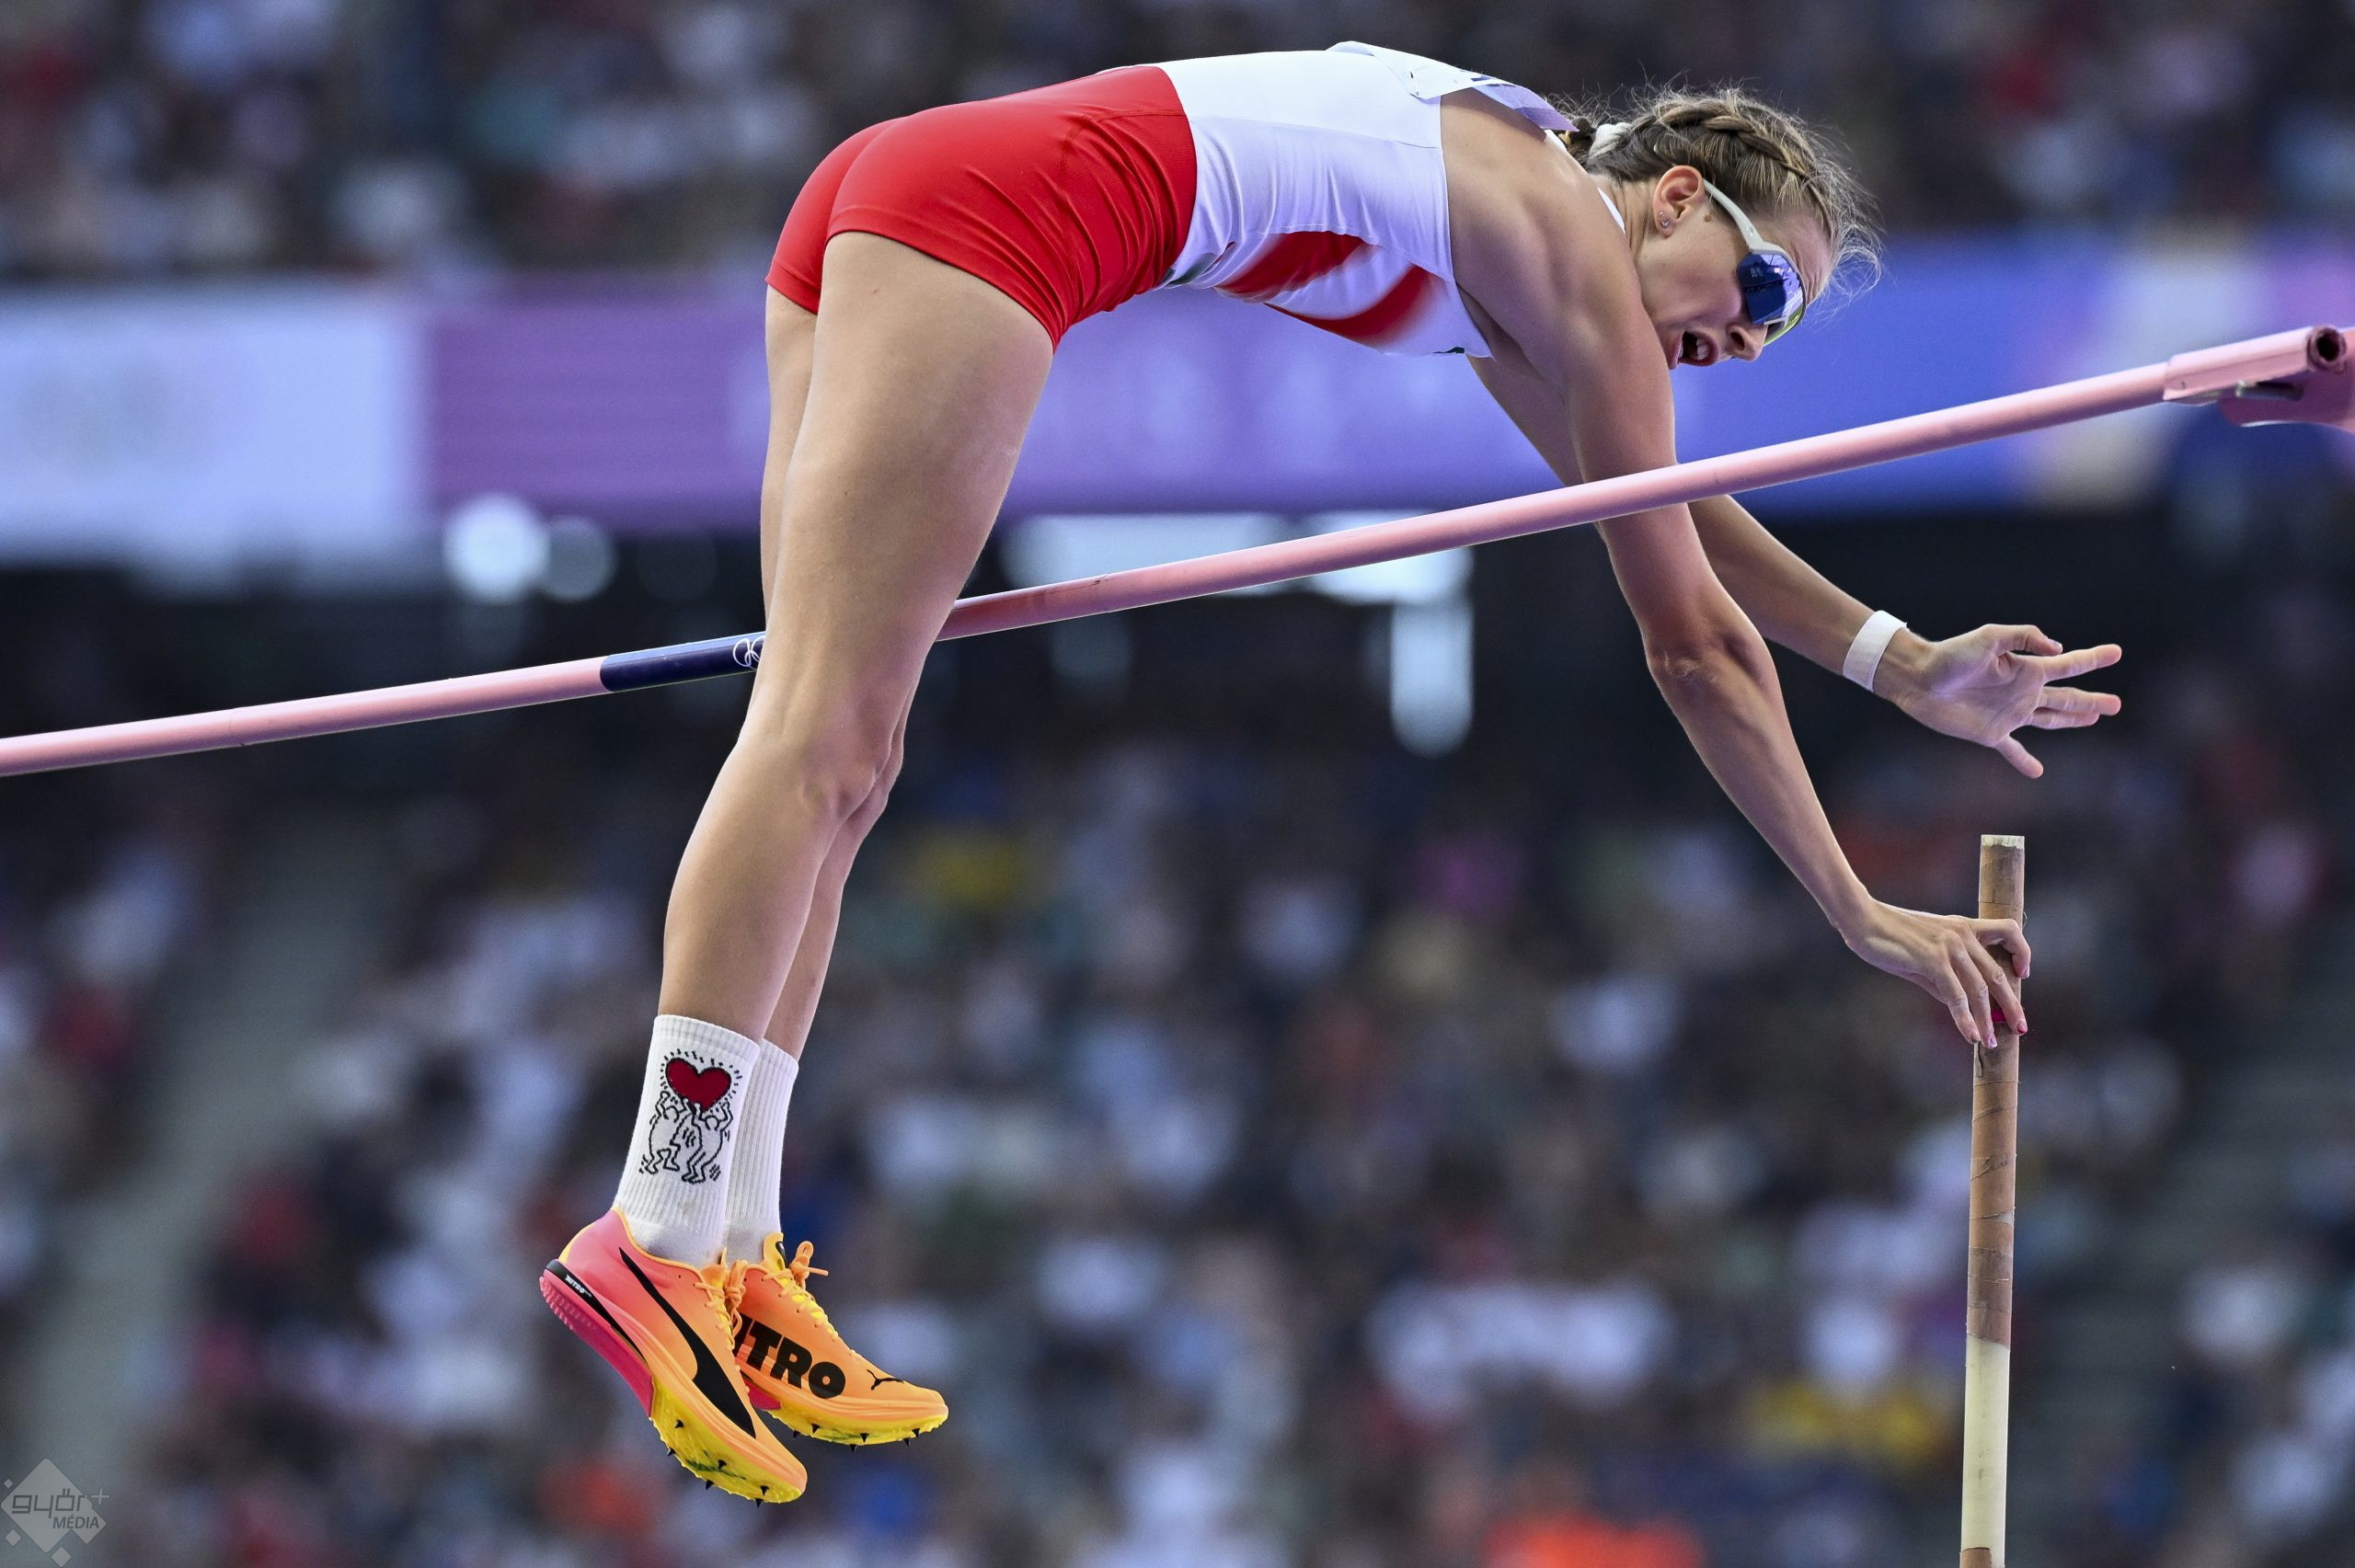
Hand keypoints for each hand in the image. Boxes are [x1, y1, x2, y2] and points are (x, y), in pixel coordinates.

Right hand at [1843, 901, 2029, 1045]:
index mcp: (1963, 927)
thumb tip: (1958, 1005)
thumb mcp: (1922, 955)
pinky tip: (1970, 1035)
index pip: (2008, 932)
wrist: (1862, 919)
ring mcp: (1949, 947)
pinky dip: (1965, 1018)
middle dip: (2011, 1004)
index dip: (2022, 952)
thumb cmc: (1887, 936)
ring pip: (1979, 989)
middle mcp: (1962, 935)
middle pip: (1998, 973)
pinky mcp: (1934, 960)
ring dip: (1987, 1020)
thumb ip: (1942, 977)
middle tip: (2020, 1027)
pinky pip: (1956, 995)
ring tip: (1990, 1041)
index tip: (2022, 974)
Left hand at [1878, 625, 2121, 777]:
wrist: (1919, 680)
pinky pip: (2013, 750)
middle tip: (2116, 704)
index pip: (2069, 665)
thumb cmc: (1951, 655)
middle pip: (2067, 698)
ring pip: (2050, 719)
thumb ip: (2024, 638)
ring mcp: (2009, 714)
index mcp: (2027, 669)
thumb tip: (2057, 649)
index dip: (2093, 659)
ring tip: (2093, 719)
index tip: (2116, 652)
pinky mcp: (1991, 734)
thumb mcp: (1990, 637)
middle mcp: (2023, 692)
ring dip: (2072, 720)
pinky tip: (2037, 772)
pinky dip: (2024, 761)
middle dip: (2092, 701)